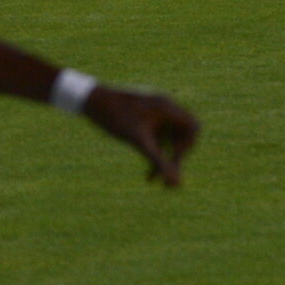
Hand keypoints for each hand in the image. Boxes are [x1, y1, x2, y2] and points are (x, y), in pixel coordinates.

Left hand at [84, 84, 200, 186]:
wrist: (90, 100)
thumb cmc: (114, 117)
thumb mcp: (138, 142)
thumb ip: (158, 162)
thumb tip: (176, 183)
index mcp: (167, 107)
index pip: (194, 127)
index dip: (188, 145)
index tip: (173, 158)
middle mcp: (164, 108)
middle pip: (183, 136)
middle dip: (175, 157)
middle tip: (166, 178)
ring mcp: (154, 114)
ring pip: (169, 141)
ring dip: (163, 160)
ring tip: (152, 180)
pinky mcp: (144, 120)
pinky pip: (157, 139)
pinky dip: (154, 155)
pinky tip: (147, 175)